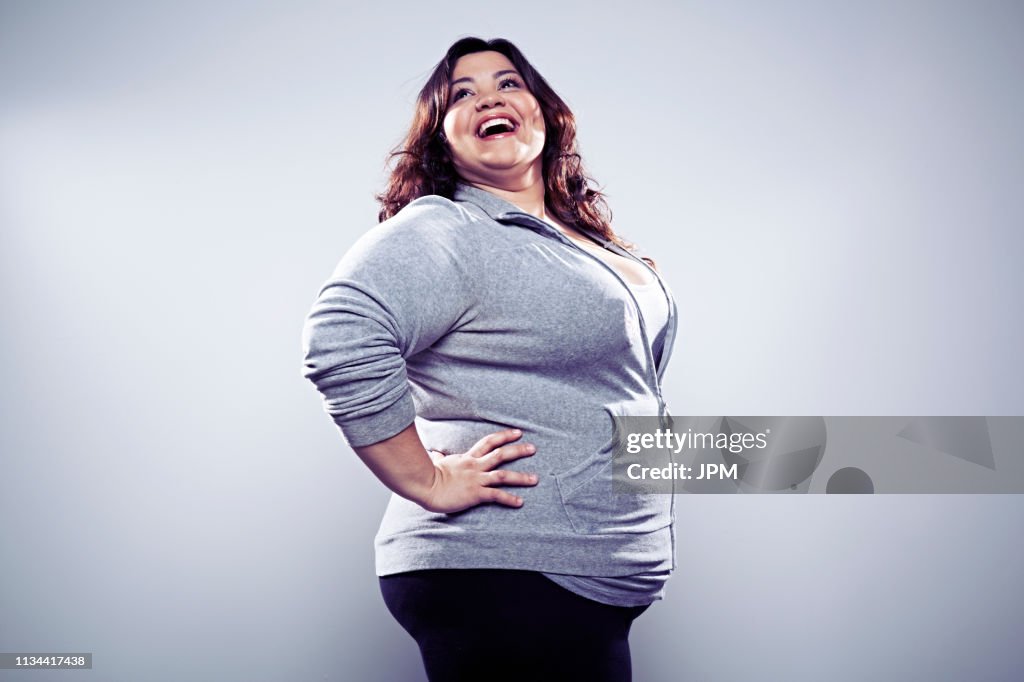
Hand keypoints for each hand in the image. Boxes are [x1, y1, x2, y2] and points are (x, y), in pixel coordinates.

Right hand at [418, 428, 538, 513]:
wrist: (423, 485)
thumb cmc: (427, 475)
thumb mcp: (436, 462)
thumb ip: (439, 457)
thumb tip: (434, 452)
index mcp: (467, 458)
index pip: (488, 442)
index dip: (504, 436)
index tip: (518, 433)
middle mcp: (475, 466)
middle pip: (501, 454)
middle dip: (519, 450)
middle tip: (533, 448)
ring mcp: (476, 479)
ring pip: (503, 475)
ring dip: (521, 477)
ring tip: (535, 478)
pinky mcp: (475, 493)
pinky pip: (496, 495)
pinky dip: (509, 499)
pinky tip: (520, 502)